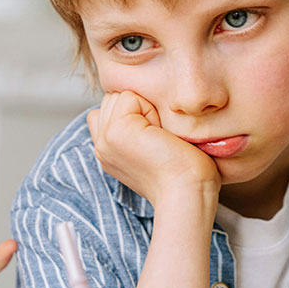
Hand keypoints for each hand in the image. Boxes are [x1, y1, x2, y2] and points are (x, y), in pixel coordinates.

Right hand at [86, 91, 219, 207]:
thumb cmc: (183, 174)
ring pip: (120, 95)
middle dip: (139, 109)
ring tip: (158, 137)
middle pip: (113, 98)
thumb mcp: (153, 148)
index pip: (110, 109)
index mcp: (108, 151)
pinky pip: (130, 96)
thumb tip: (140, 103)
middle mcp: (101, 146)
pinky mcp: (116, 131)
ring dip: (144, 108)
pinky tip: (159, 135)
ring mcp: (105, 139)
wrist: (187, 192)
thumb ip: (136, 128)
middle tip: (158, 140)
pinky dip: (150, 109)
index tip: (155, 143)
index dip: (137, 114)